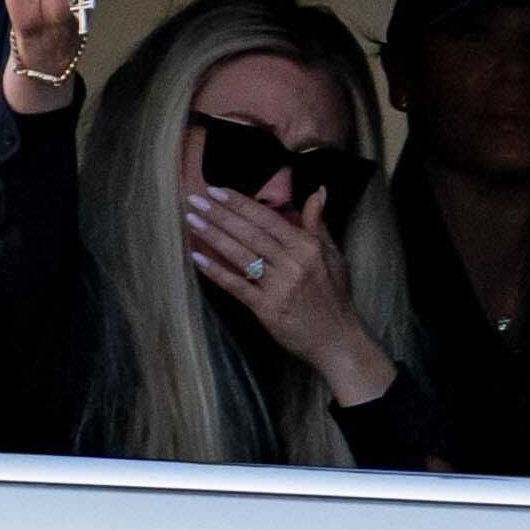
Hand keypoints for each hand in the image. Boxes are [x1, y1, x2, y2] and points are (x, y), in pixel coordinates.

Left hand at [184, 187, 397, 405]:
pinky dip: (216, 271)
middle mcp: (292, 263)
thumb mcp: (333, 255)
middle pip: (250, 233)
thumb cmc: (334, 296)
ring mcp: (279, 286)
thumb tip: (318, 191)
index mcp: (307, 247)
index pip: (267, 219)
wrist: (337, 340)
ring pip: (240, 255)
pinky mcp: (267, 309)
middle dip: (220, 214)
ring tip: (192, 220)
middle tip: (195, 198)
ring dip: (213, 236)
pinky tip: (197, 258)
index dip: (241, 204)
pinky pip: (237, 286)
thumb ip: (319, 224)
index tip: (218, 190)